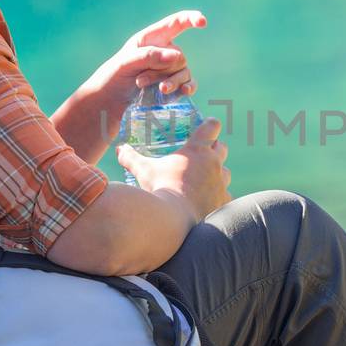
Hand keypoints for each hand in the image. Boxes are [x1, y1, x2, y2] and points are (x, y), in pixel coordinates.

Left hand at [82, 10, 205, 125]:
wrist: (110, 101)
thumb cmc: (114, 76)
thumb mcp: (125, 62)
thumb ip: (149, 57)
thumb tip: (176, 56)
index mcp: (153, 38)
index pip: (177, 23)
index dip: (191, 19)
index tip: (202, 22)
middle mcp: (165, 51)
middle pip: (178, 57)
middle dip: (161, 70)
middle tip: (139, 80)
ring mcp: (171, 69)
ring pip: (183, 72)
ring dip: (169, 82)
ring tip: (153, 90)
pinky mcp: (174, 87)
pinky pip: (188, 84)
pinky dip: (188, 87)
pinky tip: (186, 91)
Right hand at [116, 116, 231, 219]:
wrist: (173, 220)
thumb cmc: (159, 190)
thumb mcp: (143, 171)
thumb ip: (131, 158)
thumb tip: (119, 149)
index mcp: (197, 150)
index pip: (212, 126)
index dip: (211, 124)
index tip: (208, 126)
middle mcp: (214, 163)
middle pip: (222, 147)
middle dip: (215, 148)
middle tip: (203, 153)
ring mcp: (221, 183)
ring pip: (226, 172)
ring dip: (218, 172)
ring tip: (206, 178)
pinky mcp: (222, 201)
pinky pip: (225, 195)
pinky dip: (218, 196)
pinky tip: (208, 200)